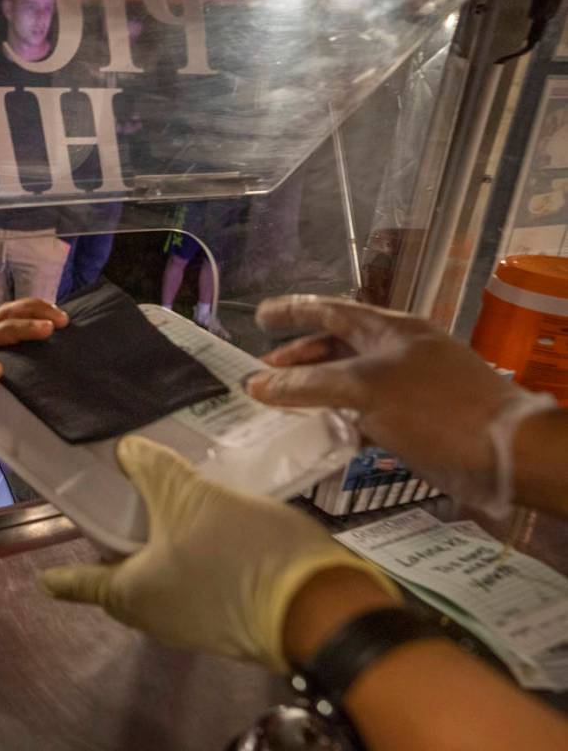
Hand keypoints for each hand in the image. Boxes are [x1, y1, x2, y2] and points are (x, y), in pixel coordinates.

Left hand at [41, 436, 396, 671]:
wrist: (319, 603)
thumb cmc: (236, 553)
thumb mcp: (188, 498)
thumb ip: (152, 471)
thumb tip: (125, 451)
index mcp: (132, 595)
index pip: (82, 584)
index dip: (63, 576)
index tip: (43, 578)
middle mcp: (158, 617)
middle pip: (125, 578)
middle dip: (119, 545)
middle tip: (115, 505)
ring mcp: (198, 621)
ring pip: (165, 578)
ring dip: (159, 545)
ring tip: (161, 500)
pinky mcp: (233, 614)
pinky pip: (198, 580)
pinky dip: (191, 552)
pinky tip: (206, 520)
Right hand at [245, 296, 555, 516]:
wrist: (507, 452)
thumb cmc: (436, 408)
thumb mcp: (365, 389)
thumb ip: (308, 386)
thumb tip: (257, 385)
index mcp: (390, 330)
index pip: (331, 311)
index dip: (293, 312)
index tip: (260, 318)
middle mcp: (397, 352)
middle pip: (338, 345)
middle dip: (299, 357)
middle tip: (262, 373)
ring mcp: (408, 386)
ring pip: (349, 381)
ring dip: (315, 391)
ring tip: (282, 405)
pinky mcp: (415, 419)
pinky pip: (365, 410)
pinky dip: (338, 417)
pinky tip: (320, 432)